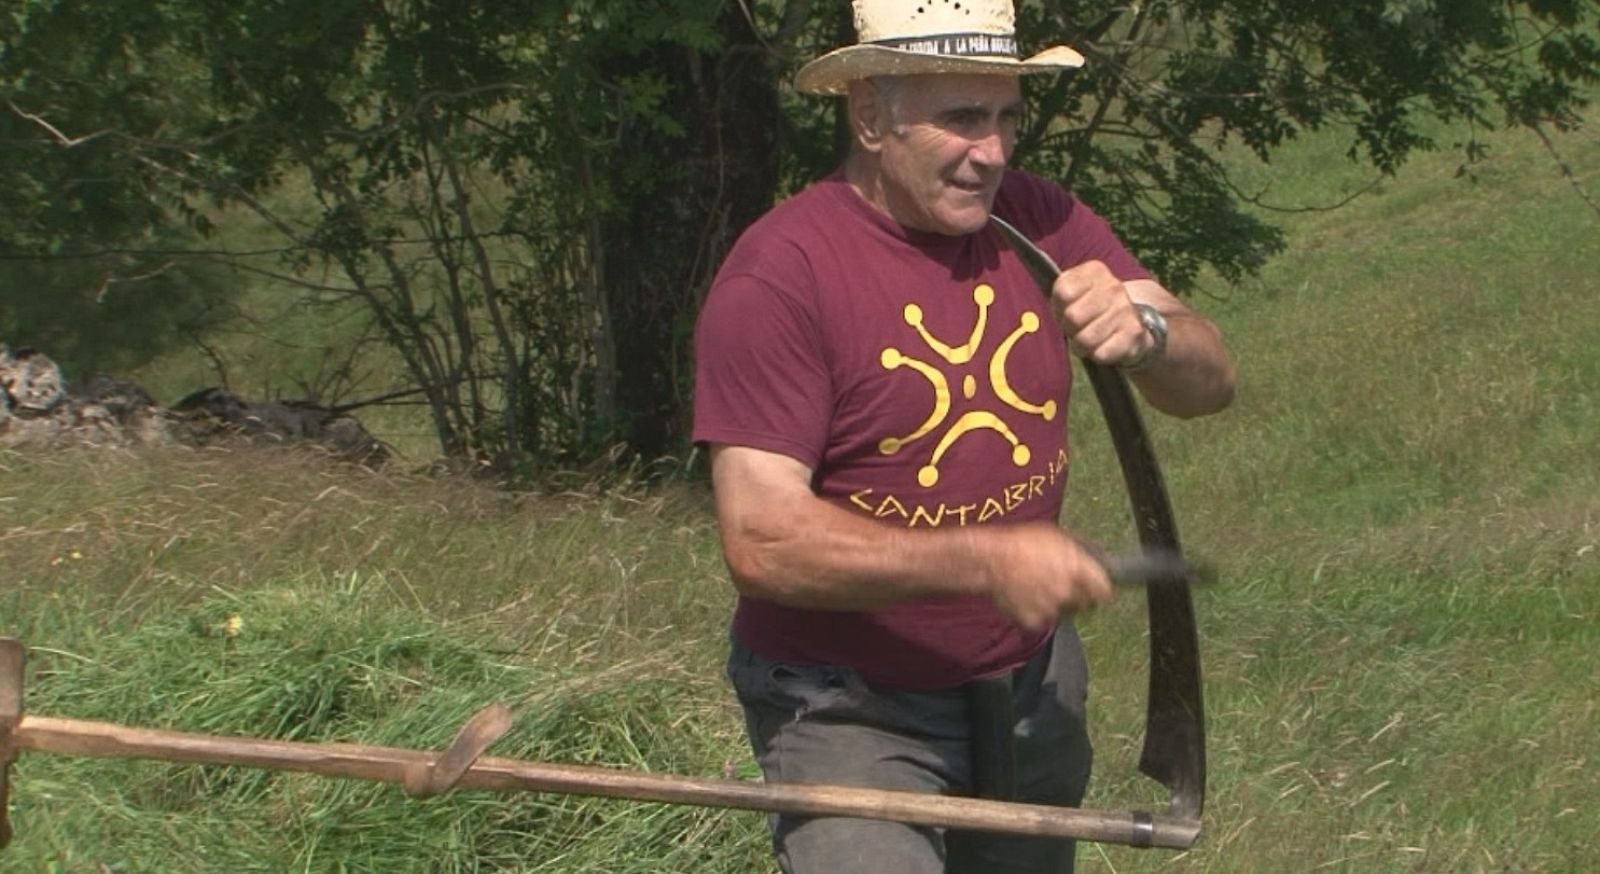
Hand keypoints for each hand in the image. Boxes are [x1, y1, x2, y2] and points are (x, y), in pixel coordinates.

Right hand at [979, 523, 1113, 629]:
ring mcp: (1051, 610)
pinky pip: (1042, 622)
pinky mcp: (1034, 622)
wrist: (989, 561)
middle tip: (1062, 587)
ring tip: (1039, 589)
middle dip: (1078, 598)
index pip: (1105, 592)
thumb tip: (1096, 557)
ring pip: (1064, 615)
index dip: (1100, 590)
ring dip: (1057, 606)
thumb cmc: (1021, 543)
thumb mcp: (1057, 536)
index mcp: (1079, 570)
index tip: (1096, 589)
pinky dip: (1036, 614)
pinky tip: (1026, 598)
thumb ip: (1080, 551)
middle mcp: (1069, 593)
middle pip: (1086, 605)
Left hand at [1051, 260, 1154, 367]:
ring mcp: (1125, 310)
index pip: (1063, 291)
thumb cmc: (1091, 308)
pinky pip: (1101, 353)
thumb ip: (1058, 293)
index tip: (1065, 309)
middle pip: (1073, 317)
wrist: (1135, 322)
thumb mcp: (1076, 292)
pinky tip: (1104, 346)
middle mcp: (1113, 287)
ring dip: (1082, 345)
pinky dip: (1098, 355)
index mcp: (1095, 271)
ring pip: (1086, 339)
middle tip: (1076, 328)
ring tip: (1089, 339)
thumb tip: (1030, 314)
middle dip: (1069, 329)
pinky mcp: (1134, 334)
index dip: (1058, 307)